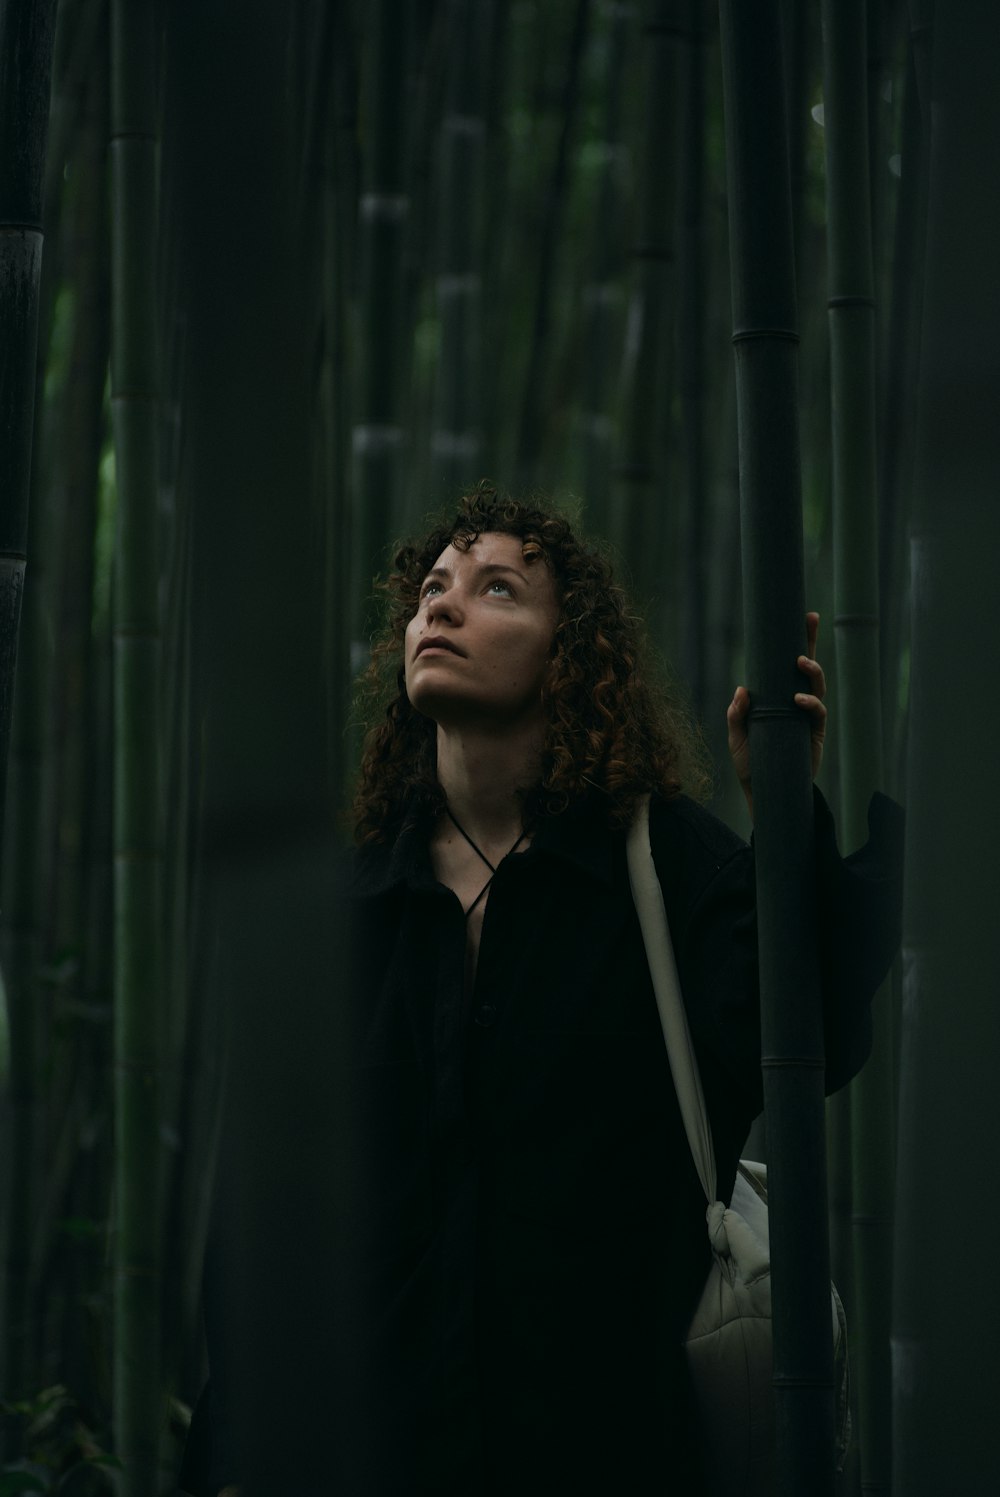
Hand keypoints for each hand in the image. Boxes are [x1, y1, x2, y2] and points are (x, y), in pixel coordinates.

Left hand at [727, 612, 827, 818]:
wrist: (763, 792)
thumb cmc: (751, 763)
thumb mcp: (737, 738)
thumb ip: (737, 715)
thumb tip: (742, 689)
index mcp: (778, 698)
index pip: (787, 666)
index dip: (795, 643)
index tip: (799, 618)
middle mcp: (796, 703)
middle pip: (808, 668)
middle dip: (810, 641)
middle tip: (810, 620)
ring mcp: (807, 718)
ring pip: (817, 686)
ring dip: (811, 671)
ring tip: (800, 661)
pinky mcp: (814, 734)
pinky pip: (817, 713)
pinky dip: (809, 703)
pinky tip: (798, 699)